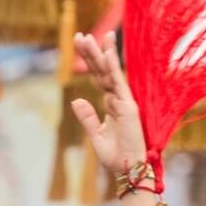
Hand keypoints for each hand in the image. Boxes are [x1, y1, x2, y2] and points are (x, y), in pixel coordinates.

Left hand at [70, 31, 147, 177]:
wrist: (126, 168)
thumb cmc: (114, 155)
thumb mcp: (96, 135)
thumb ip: (87, 117)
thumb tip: (76, 100)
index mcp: (110, 103)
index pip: (98, 77)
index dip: (89, 61)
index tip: (79, 45)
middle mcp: (118, 98)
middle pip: (102, 71)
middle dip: (91, 53)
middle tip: (79, 36)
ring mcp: (124, 100)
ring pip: (110, 72)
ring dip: (102, 54)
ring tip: (92, 36)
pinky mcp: (128, 106)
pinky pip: (119, 83)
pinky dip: (113, 68)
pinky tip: (107, 53)